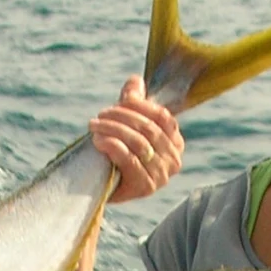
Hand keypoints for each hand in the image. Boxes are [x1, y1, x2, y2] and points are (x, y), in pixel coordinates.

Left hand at [88, 76, 183, 202]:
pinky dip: (112, 146)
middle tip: (101, 114)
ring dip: (113, 129)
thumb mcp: (128, 127)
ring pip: (137, 142)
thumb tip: (135, 80)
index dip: (141, 105)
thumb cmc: (119, 156)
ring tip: (95, 126)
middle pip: (148, 128)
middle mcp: (174, 160)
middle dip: (122, 116)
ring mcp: (161, 175)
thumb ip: (133, 103)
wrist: (104, 191)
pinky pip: (128, 159)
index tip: (122, 100)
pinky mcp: (145, 187)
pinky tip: (98, 141)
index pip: (163, 116)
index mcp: (176, 143)